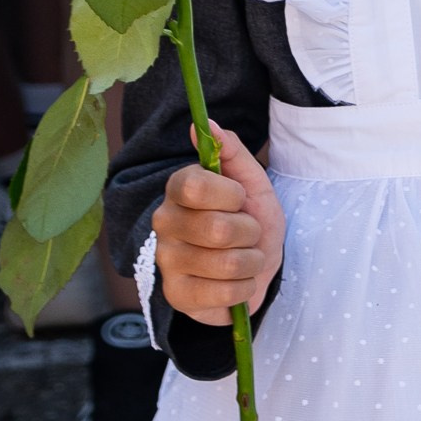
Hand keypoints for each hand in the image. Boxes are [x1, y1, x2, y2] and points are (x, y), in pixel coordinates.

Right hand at [152, 124, 284, 323]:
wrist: (256, 265)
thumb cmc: (250, 219)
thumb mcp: (252, 182)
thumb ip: (231, 152)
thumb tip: (205, 123)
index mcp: (179, 189)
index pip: (196, 185)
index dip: (231, 195)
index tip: (239, 200)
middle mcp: (164, 223)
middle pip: (218, 229)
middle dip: (251, 232)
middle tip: (247, 233)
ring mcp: (167, 262)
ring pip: (228, 263)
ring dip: (252, 261)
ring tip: (245, 257)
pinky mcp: (177, 296)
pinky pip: (227, 294)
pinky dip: (246, 288)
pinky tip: (237, 282)